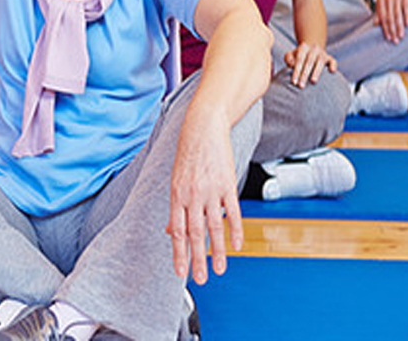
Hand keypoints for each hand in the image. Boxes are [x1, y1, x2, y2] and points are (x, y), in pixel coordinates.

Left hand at [168, 109, 241, 284]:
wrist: (203, 127)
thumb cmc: (187, 152)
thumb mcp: (175, 180)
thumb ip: (176, 208)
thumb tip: (170, 231)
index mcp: (176, 196)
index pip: (178, 232)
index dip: (179, 254)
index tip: (180, 272)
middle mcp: (192, 196)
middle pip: (195, 235)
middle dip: (197, 260)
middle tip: (200, 280)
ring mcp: (210, 191)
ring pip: (214, 228)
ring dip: (217, 252)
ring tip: (220, 270)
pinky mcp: (227, 184)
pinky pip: (233, 213)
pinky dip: (235, 231)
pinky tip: (237, 246)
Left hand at [283, 42, 337, 87]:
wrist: (312, 49)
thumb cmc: (299, 56)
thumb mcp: (291, 54)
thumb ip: (288, 58)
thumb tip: (291, 65)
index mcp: (303, 47)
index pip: (299, 60)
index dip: (296, 71)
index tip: (293, 82)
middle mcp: (314, 49)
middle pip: (309, 62)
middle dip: (304, 75)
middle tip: (301, 86)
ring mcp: (323, 53)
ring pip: (320, 62)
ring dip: (317, 72)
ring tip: (313, 82)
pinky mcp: (330, 58)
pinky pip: (333, 61)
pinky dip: (333, 65)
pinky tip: (332, 71)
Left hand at [374, 0, 407, 43]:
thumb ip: (379, 11)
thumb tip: (375, 24)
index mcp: (380, 1)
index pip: (382, 17)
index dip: (385, 28)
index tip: (388, 37)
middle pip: (389, 17)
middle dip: (392, 30)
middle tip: (395, 40)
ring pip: (397, 14)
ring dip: (399, 26)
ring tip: (401, 35)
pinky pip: (406, 7)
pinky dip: (407, 16)